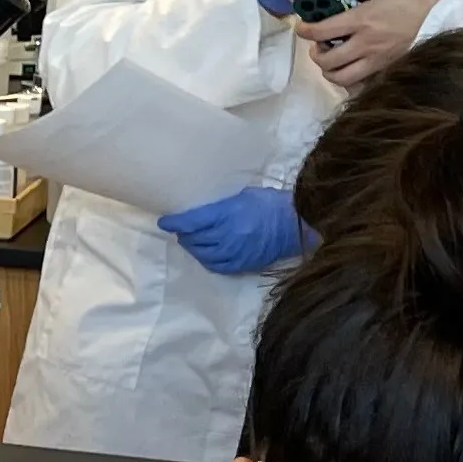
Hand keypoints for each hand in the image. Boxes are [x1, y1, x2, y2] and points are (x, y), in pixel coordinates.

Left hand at [158, 187, 311, 275]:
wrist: (297, 223)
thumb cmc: (272, 203)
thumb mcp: (244, 196)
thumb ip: (222, 205)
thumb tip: (204, 209)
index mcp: (226, 215)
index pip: (191, 222)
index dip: (174, 222)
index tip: (165, 221)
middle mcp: (227, 235)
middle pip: (194, 239)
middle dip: (184, 234)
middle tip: (181, 229)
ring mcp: (235, 252)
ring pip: (203, 253)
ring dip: (193, 247)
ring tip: (191, 240)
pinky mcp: (243, 264)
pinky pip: (218, 266)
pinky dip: (207, 260)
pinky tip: (206, 254)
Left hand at [295, 0, 450, 88]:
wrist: (459, 23)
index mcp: (364, 20)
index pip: (322, 31)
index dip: (305, 30)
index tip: (302, 25)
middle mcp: (367, 44)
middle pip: (327, 61)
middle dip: (316, 54)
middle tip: (319, 43)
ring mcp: (380, 61)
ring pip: (343, 77)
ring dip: (331, 70)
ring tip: (334, 57)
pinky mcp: (393, 70)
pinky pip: (364, 83)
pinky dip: (353, 81)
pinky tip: (356, 68)